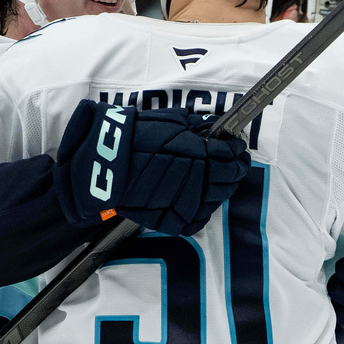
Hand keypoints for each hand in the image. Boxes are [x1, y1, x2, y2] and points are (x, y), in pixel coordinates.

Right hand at [53, 100, 250, 236]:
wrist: (106, 163)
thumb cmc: (137, 136)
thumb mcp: (171, 122)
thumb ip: (197, 127)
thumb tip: (216, 130)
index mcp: (200, 155)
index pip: (231, 157)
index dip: (237, 151)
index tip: (237, 148)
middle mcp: (197, 181)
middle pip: (229, 180)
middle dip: (235, 170)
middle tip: (234, 163)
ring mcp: (185, 204)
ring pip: (217, 200)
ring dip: (221, 189)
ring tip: (217, 180)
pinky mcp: (172, 221)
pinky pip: (198, 219)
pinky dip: (203, 209)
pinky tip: (200, 198)